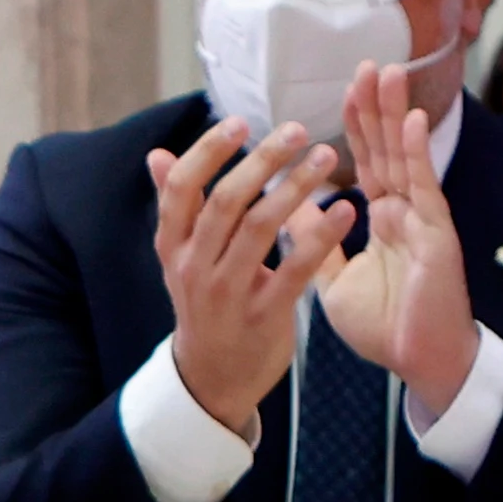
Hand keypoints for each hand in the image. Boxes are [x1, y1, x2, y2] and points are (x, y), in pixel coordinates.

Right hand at [146, 119, 351, 436]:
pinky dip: (322, 236)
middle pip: (225, 203)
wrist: (213, 379)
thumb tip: (157, 154)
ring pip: (260, 228)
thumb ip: (176, 207)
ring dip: (296, 187)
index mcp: (173, 247)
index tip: (239, 122)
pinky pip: (296, 269)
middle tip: (296, 130)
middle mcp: (194, 267)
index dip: (207, 153)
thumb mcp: (180, 259)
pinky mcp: (264, 315)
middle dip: (261, 161)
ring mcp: (227, 293)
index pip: (181, 190)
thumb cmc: (205, 306)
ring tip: (326, 158)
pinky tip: (345, 210)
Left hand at [311, 62, 480, 416]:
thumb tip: (287, 211)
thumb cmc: (384, 326)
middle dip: (376, 106)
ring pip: (405, 157)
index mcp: (381, 220)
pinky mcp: (436, 235)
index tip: (346, 89)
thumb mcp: (333, 280)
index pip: (367, 162)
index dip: (357, 126)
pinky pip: (424, 188)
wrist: (419, 363)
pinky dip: (416, 153)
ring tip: (388, 71)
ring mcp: (422, 219)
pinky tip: (411, 120)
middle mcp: (404, 211)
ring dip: (396, 114)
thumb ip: (314, 244)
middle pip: (387, 148)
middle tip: (368, 62)